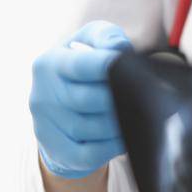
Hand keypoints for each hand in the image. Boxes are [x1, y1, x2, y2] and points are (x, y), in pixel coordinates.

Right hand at [30, 21, 133, 178]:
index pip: (80, 65)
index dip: (107, 67)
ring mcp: (46, 126)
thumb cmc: (84, 66)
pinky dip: (112, 146)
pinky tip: (127, 136)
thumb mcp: (90, 42)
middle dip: (120, 98)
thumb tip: (119, 48)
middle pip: (88, 100)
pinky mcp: (58, 151)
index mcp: (50, 63)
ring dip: (120, 123)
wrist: (59, 103)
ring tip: (143, 115)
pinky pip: (89, 155)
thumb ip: (106, 37)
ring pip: (90, 129)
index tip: (129, 67)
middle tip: (148, 96)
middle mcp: (43, 95)